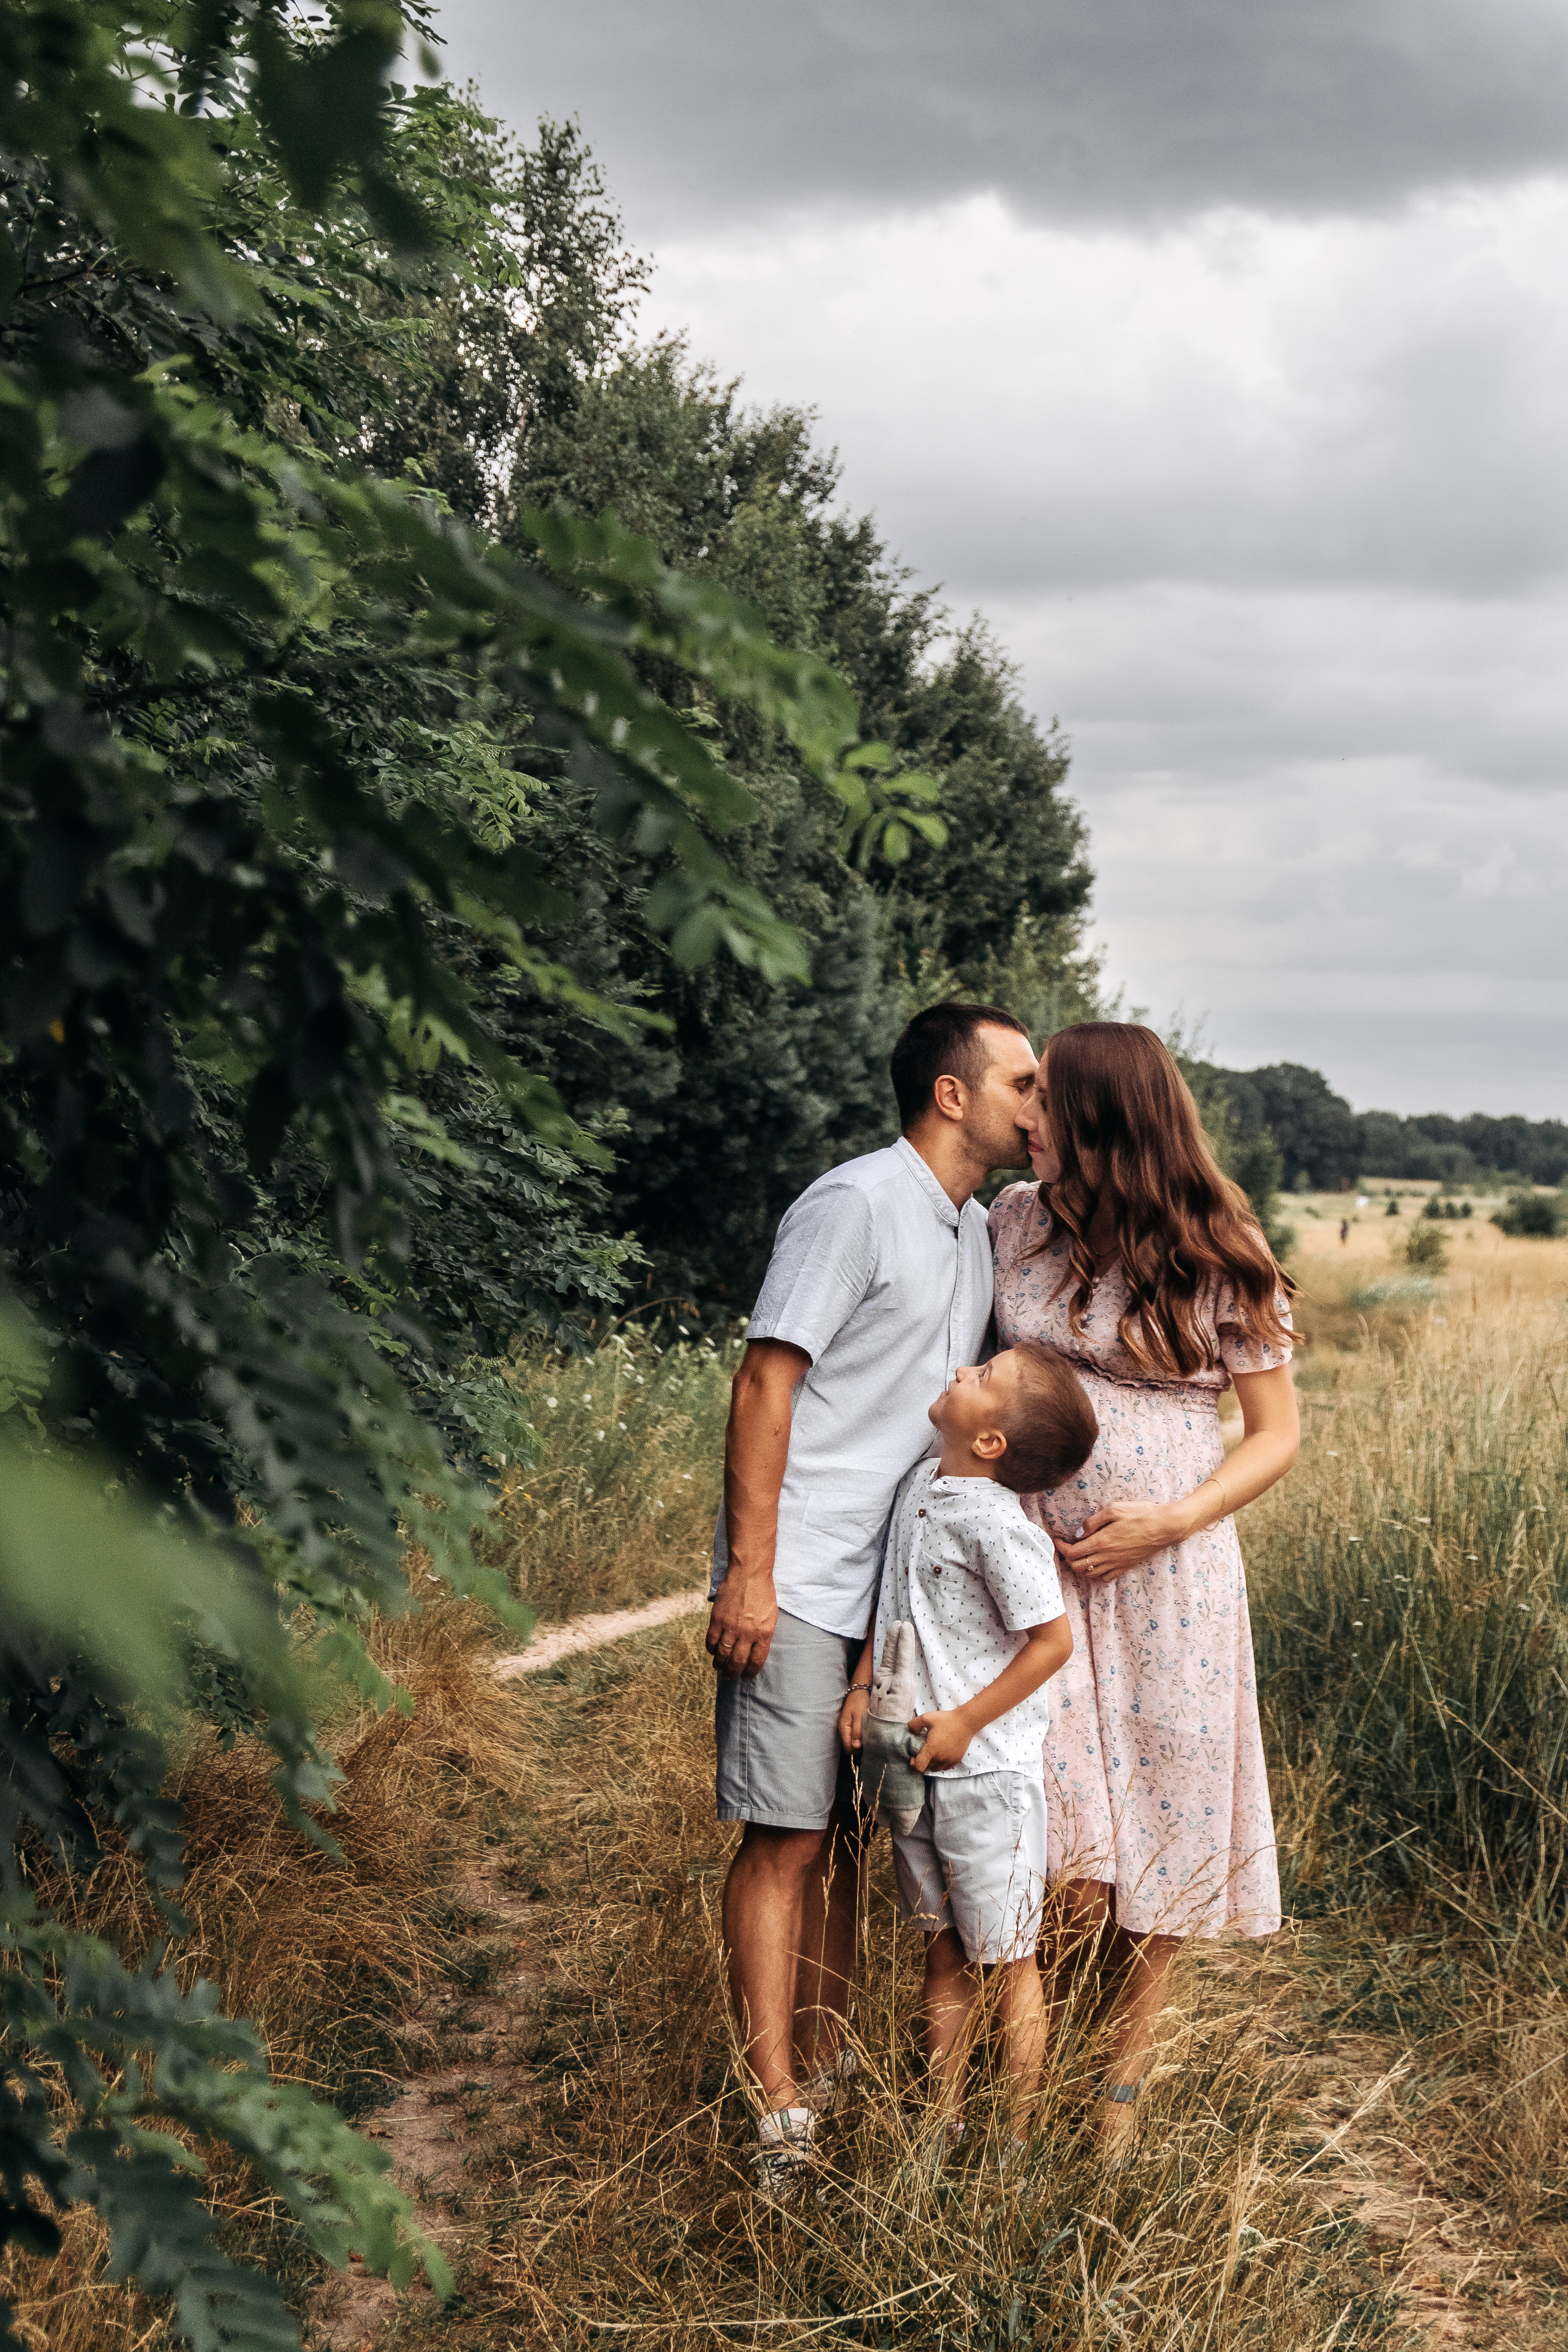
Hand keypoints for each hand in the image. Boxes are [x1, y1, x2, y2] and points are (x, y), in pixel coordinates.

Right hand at [705, 1574, 777, 1678]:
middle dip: (733, 1673)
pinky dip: (711, 1648)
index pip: (756, 1661)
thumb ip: (763, 1634)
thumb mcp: (771, 1616)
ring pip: (722, 1653)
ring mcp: (731, 1626)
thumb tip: (755, 1650)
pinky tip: (712, 1651)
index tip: (746, 1678)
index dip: (750, 1673)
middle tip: (730, 1678)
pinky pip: (711, 1640)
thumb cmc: (763, 1593)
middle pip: (738, 1661)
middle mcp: (747, 1633)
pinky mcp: (717, 1619)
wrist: (749, 1573)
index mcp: (764, 1633)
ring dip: (719, 1664)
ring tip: (718, 1668)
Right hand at [839, 1687, 869, 1753]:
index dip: (857, 1750)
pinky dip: (860, 1736)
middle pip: (849, 1746)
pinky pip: (854, 1736)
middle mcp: (843, 1729)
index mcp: (844, 1728)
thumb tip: (856, 1747)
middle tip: (870, 1741)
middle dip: (859, 1747)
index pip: (848, 1748)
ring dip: (860, 1742)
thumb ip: (857, 1731)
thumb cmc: (859, 1701)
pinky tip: (867, 1732)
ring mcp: (846, 1727)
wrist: (859, 1689)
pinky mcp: (850, 1724)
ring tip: (869, 1736)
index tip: (867, 1745)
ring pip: (852, 1741)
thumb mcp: (859, 1716)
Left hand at [908, 1708, 972, 1773]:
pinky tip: (940, 1754)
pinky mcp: (956, 1759)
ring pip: (936, 1768)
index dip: (914, 1764)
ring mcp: (949, 1760)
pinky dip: (941, 1764)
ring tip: (931, 1753)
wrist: (965, 1722)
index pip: (919, 1767)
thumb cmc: (946, 1719)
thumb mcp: (927, 1718)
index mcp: (931, 1750)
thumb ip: (914, 1724)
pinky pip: (945, 1767)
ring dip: (931, 1763)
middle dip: (922, 1762)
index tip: (913, 1756)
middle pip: (927, 1768)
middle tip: (922, 1752)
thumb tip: (911, 1731)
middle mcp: (940, 1758)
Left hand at [1056, 1500, 1179, 1581]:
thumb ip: (1093, 1522)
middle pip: (1078, 1566)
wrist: (1165, 1527)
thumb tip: (1078, 1533)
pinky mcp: (1126, 1567)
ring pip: (1089, 1574)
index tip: (1057, 1539)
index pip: (1073, 1552)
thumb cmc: (1141, 1514)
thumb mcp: (1115, 1509)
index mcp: (1102, 1542)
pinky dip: (1095, 1574)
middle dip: (1067, 1557)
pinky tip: (1095, 1563)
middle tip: (1066, 1546)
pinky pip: (1105, 1578)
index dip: (1061, 1547)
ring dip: (1079, 1566)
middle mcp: (1107, 1556)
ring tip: (1078, 1554)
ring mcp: (1117, 1564)